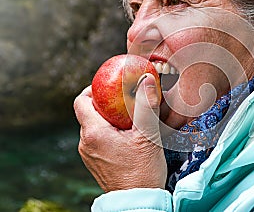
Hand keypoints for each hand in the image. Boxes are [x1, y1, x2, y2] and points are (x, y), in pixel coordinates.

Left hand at [73, 74, 166, 191]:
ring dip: (109, 118)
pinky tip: (128, 136)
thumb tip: (147, 80)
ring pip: (94, 127)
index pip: (81, 100)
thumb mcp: (147, 135)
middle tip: (126, 100)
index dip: (93, 89)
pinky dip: (109, 132)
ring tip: (130, 118)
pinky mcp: (96, 163)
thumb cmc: (142, 172)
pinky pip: (98, 139)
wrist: (137, 202)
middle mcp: (85, 143)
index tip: (110, 86)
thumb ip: (146, 106)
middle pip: (89, 113)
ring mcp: (89, 155)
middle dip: (107, 103)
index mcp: (93, 133)